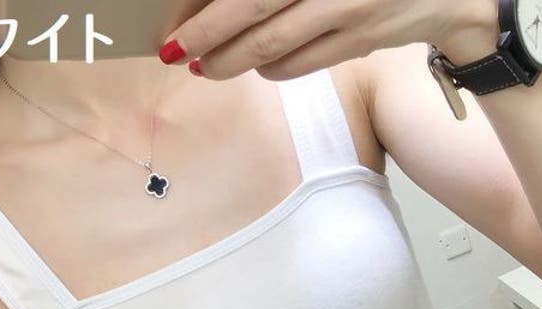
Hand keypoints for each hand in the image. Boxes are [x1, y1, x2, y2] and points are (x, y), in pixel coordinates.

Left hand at [159, 0, 498, 80]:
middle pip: (254, 9)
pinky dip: (274, 69)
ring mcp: (350, 9)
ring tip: (207, 68)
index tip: (178, 21)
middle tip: (179, 53)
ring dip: (235, 61)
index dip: (210, 5)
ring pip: (276, 45)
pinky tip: (258, 69)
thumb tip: (232, 1)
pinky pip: (305, 64)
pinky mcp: (363, 41)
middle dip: (208, 35)